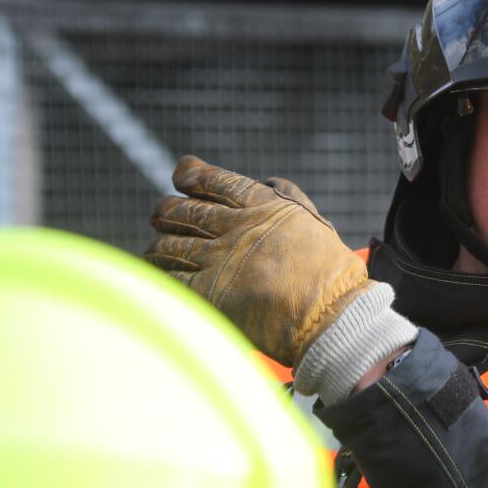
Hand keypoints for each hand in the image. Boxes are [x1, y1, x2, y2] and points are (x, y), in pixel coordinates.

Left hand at [145, 156, 369, 370]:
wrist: (331, 315)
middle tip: (159, 214)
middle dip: (166, 211)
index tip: (181, 172)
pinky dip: (159, 272)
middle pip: (184, 211)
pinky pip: (170, 277)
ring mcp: (220, 259)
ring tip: (155, 248)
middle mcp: (236, 228)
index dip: (192, 173)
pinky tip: (156, 273)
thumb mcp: (314, 221)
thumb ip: (289, 197)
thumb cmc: (332, 273)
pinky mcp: (210, 293)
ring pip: (170, 244)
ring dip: (159, 244)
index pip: (216, 180)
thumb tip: (267, 182)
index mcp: (263, 206)